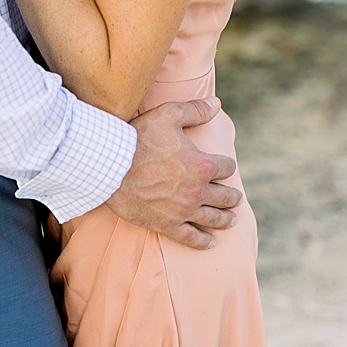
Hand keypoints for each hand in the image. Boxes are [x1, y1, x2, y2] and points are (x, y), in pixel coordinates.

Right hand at [106, 97, 241, 249]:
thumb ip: (196, 109)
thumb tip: (217, 103)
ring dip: (225, 219)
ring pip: (213, 218)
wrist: (110, 166)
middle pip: (225, 196)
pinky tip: (210, 242)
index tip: (224, 168)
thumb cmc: (139, 137)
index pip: (227, 168)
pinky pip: (190, 237)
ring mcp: (183, 210)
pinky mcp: (166, 224)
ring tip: (231, 220)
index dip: (227, 166)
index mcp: (203, 165)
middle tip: (236, 199)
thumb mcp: (169, 114)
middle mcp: (197, 191)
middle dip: (232, 197)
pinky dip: (202, 241)